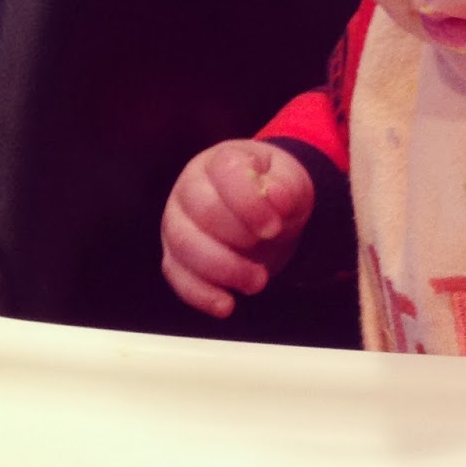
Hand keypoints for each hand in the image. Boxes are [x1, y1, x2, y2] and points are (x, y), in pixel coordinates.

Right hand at [159, 140, 313, 317]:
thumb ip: (286, 187)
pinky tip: (226, 305)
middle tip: (269, 249)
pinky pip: (177, 275)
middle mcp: (190, 187)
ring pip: (185, 246)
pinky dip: (200, 294)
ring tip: (257, 281)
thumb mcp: (291, 182)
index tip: (274, 228)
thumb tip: (277, 197)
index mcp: (220, 161)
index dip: (249, 203)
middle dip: (239, 239)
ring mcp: (177, 222)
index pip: (225, 173)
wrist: (265, 209)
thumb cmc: (273, 189)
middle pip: (203, 212)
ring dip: (222, 270)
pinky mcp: (175, 255)